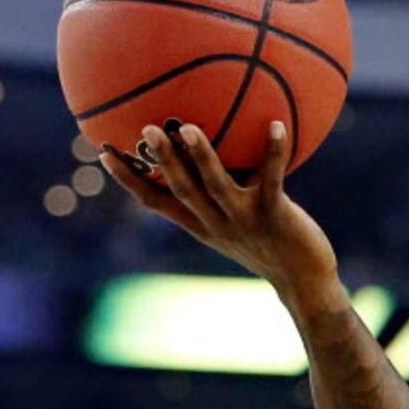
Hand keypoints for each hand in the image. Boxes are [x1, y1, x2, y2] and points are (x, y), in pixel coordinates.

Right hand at [102, 120, 338, 307]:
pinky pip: (272, 179)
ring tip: (189, 128)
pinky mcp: (276, 216)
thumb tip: (205, 153)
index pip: (156, 201)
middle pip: (182, 189)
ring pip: (217, 186)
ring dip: (201, 157)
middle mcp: (217, 223)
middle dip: (162, 161)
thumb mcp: (236, 224)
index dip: (129, 179)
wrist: (305, 283)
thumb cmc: (271, 248)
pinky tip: (275, 125)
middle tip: (147, 128)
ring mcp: (245, 220)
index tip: (103, 152)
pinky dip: (273, 152)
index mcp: (201, 224)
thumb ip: (219, 195)